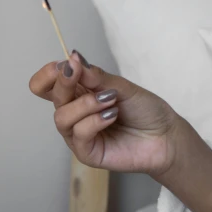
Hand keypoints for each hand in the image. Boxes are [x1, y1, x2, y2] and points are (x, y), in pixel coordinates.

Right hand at [29, 51, 179, 175]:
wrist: (167, 136)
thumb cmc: (145, 110)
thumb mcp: (120, 86)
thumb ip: (95, 76)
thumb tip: (73, 58)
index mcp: (76, 94)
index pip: (44, 85)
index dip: (48, 74)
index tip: (67, 64)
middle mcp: (72, 114)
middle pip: (50, 97)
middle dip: (64, 82)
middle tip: (83, 75)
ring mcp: (77, 134)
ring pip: (61, 117)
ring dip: (85, 105)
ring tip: (110, 101)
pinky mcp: (86, 152)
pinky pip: (79, 134)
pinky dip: (94, 121)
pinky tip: (112, 116)